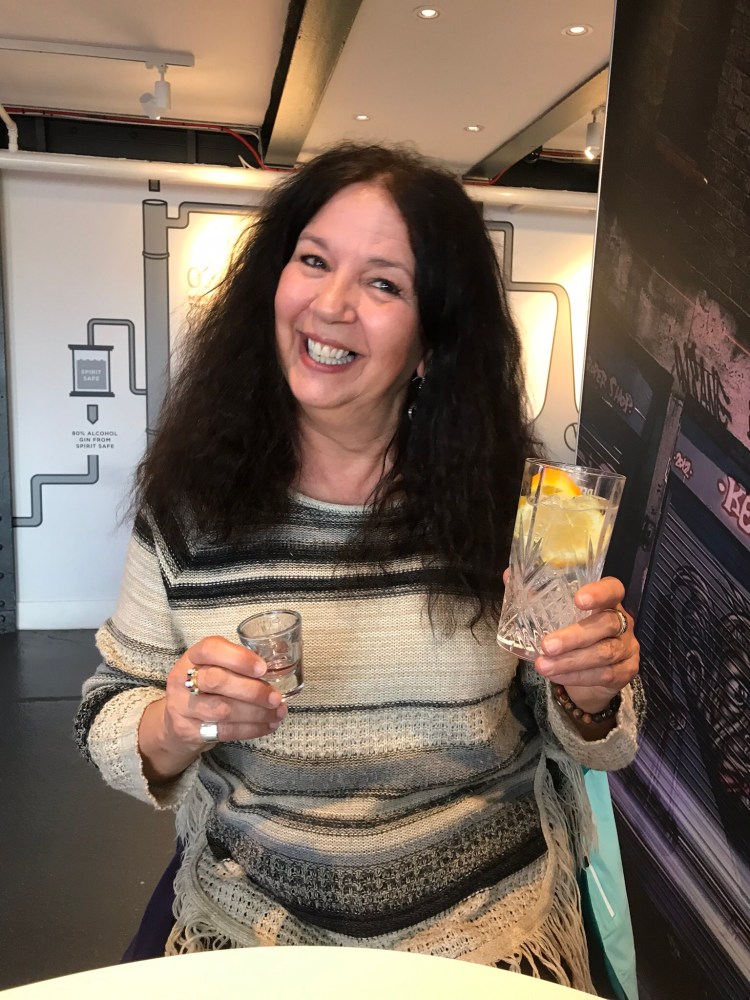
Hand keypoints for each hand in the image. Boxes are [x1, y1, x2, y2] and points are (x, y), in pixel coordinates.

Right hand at [139, 636, 287, 782]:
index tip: (262, 668)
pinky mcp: (188, 730)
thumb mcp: (216, 667)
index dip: (238, 658)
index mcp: (194, 656)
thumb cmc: (206, 687)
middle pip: (216, 681)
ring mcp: (183, 707)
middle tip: (275, 697)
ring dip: (255, 713)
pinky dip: (251, 729)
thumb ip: (241, 662)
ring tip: (277, 712)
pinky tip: (268, 725)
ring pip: (222, 710)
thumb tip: (281, 655)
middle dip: (251, 690)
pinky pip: (224, 731)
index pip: (211, 649)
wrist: (176, 721)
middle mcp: (183, 679)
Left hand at [534, 576, 638, 714]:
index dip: (599, 593)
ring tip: (543, 665)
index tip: (578, 599)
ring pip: (604, 653)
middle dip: (574, 636)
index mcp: (607, 601)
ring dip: (571, 661)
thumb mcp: (556, 615)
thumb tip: (508, 576)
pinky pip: (604, 674)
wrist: (592, 675)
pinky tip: (556, 675)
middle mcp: (623, 621)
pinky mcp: (626, 672)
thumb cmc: (572, 634)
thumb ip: (536, 596)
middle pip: (606, 624)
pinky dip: (577, 676)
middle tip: (546, 645)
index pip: (613, 589)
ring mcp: (627, 647)